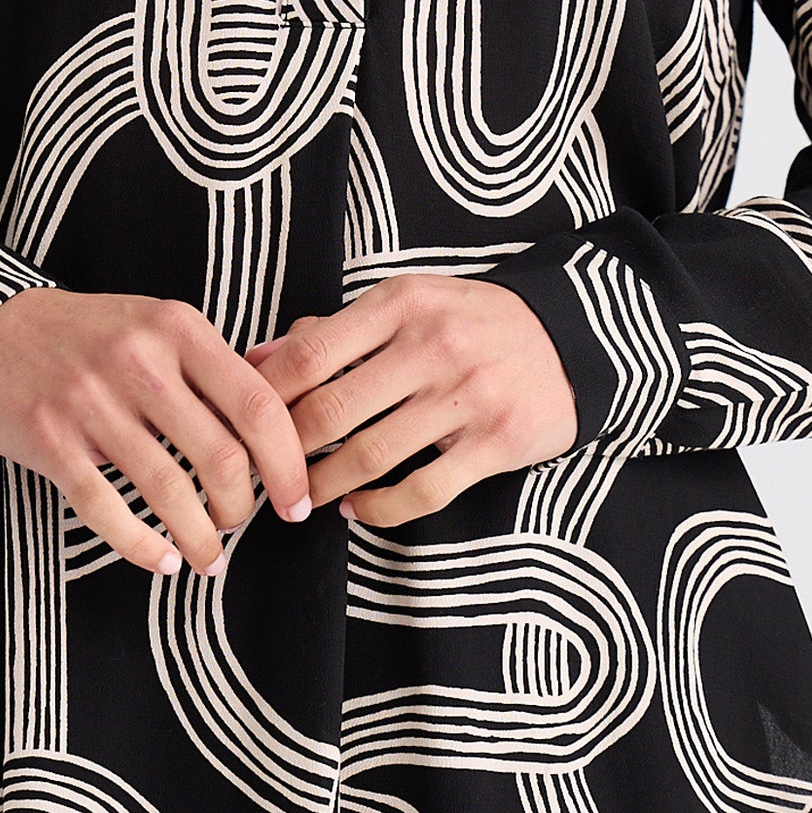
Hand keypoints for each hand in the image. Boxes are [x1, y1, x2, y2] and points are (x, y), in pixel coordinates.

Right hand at [0, 288, 311, 578]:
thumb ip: (211, 366)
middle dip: (242, 507)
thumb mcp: (154, 325)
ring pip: (168, 490)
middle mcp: (139, 361)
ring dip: (198, 537)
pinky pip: (107, 509)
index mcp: (177, 328)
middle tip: (239, 524)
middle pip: (221, 456)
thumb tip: (282, 421)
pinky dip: (141, 546)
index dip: (289, 462)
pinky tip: (160, 559)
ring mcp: (91, 402)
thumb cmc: (85, 334)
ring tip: (207, 557)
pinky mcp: (50, 440)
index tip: (297, 499)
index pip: (258, 404)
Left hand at [245, 275, 576, 527]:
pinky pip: (421, 491)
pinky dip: (378, 508)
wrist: (568, 338)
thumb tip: (252, 359)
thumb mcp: (405, 305)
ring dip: (323, 485)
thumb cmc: (468, 322)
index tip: (243, 426)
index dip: (266, 399)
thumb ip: (331, 332)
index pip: (310, 355)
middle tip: (263, 475)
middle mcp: (432, 345)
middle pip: (330, 410)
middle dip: (285, 452)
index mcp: (401, 303)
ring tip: (302, 498)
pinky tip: (357, 509)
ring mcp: (467, 395)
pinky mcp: (496, 442)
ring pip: (370, 455)